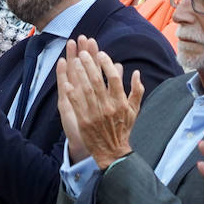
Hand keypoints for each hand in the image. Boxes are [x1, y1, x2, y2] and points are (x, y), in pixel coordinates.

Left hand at [56, 36, 143, 169]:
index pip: (114, 79)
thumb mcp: (134, 110)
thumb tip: (136, 73)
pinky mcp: (84, 121)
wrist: (112, 151)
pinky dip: (71, 91)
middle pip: (97, 80)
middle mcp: (108, 106)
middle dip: (90, 64)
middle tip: (83, 52)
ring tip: (75, 61)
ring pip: (85, 89)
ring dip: (79, 73)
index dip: (107, 64)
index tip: (100, 53)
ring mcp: (95, 114)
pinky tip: (67, 81)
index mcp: (120, 102)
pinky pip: (76, 103)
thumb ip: (137, 90)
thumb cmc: (123, 129)